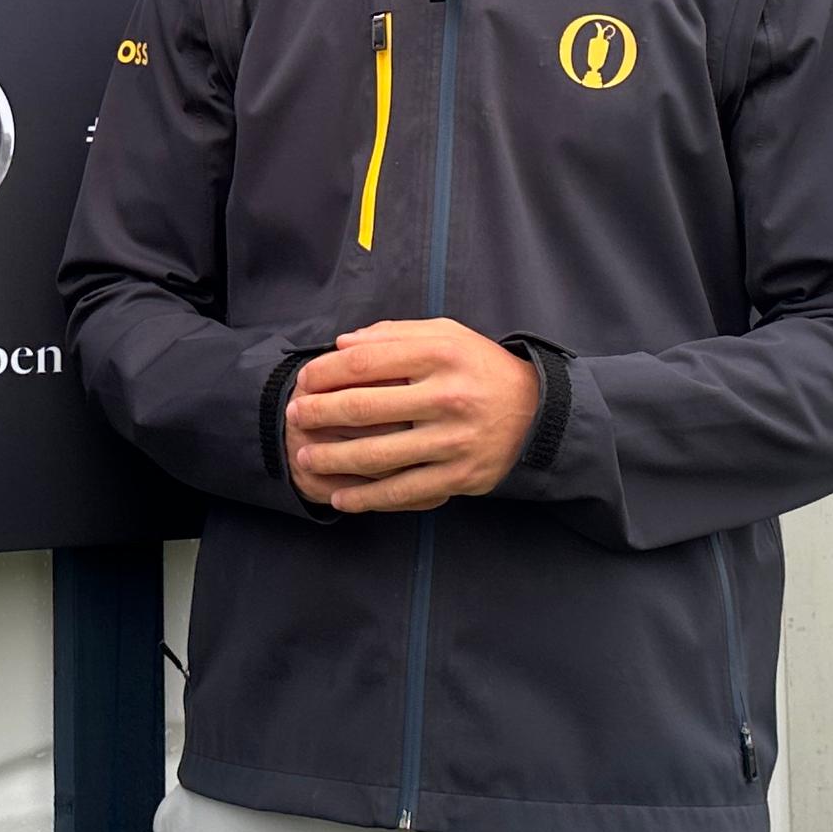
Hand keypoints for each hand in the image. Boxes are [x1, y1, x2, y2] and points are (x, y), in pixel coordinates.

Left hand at [284, 320, 540, 513]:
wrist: (537, 412)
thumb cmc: (480, 369)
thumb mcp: (447, 335)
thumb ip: (394, 334)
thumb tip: (341, 343)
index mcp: (441, 355)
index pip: (366, 362)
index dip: (326, 371)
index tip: (304, 380)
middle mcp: (447, 396)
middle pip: (364, 407)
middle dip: (319, 413)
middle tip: (295, 416)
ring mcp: (453, 440)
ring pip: (377, 455)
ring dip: (332, 458)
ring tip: (306, 456)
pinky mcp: (459, 476)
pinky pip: (403, 491)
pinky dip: (366, 498)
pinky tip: (341, 497)